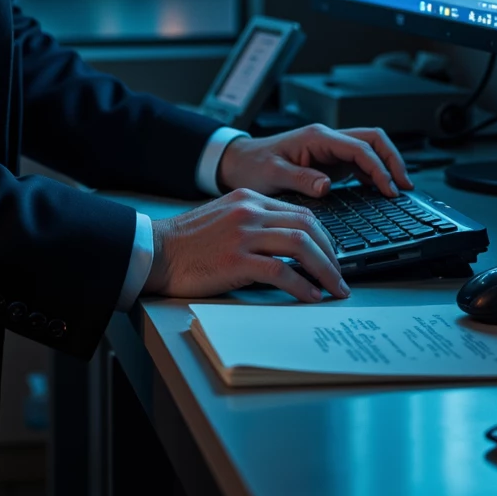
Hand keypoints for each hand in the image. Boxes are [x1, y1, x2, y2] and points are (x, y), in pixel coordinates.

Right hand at [142, 190, 349, 303]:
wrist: (156, 251)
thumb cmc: (188, 242)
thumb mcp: (226, 219)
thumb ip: (255, 224)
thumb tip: (290, 248)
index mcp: (249, 199)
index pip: (301, 213)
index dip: (324, 238)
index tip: (333, 258)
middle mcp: (249, 211)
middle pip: (308, 226)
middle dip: (332, 254)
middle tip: (340, 277)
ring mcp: (243, 234)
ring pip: (300, 245)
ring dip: (325, 269)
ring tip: (334, 288)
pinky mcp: (235, 259)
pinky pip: (280, 271)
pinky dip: (301, 285)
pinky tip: (310, 296)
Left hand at [216, 124, 412, 199]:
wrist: (239, 163)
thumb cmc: (252, 165)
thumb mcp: (272, 174)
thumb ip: (300, 178)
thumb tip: (327, 185)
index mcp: (317, 138)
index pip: (360, 147)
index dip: (380, 167)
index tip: (390, 189)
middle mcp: (327, 140)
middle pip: (373, 140)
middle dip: (393, 160)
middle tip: (404, 187)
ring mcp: (330, 150)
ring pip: (369, 150)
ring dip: (386, 166)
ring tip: (398, 191)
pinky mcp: (329, 163)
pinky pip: (359, 164)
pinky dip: (374, 175)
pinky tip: (380, 191)